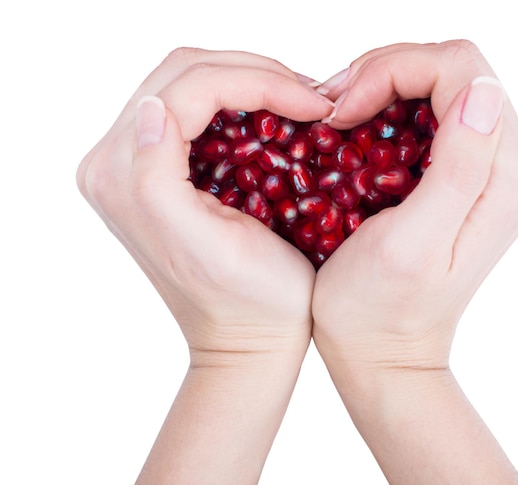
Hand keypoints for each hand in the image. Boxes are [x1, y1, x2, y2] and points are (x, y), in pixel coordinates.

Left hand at [76, 48, 332, 482]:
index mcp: (121, 178)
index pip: (189, 87)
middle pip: (185, 73)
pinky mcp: (159, 166)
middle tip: (311, 99)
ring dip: (251, 82)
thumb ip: (154, 179)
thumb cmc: (250, 303)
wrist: (249, 339)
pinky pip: (197, 106)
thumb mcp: (209, 246)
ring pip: (192, 82)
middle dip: (257, 74)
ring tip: (299, 104)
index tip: (314, 104)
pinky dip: (240, 101)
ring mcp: (135, 161)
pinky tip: (274, 117)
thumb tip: (153, 108)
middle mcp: (115, 163)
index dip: (259, 82)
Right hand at [311, 41, 517, 483]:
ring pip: (439, 83)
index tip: (342, 111)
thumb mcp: (413, 244)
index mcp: (506, 176)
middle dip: (384, 74)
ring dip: (381, 89)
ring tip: (338, 122)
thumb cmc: (380, 309)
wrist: (383, 349)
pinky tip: (356, 135)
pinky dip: (387, 109)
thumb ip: (459, 168)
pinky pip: (431, 111)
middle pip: (452, 69)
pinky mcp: (467, 173)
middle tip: (334, 112)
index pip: (459, 70)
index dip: (391, 72)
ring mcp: (492, 167)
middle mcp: (512, 164)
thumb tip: (481, 90)